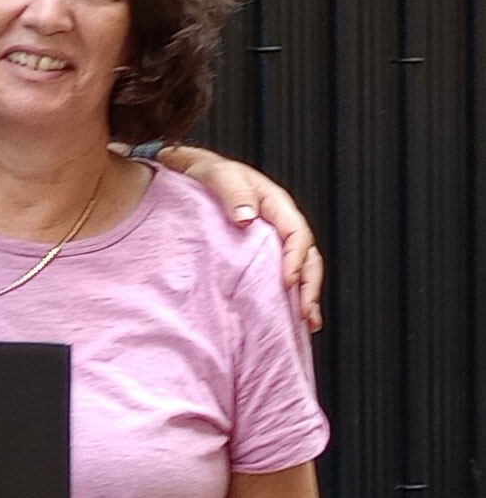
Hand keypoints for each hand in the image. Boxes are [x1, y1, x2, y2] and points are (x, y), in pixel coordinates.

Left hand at [157, 144, 323, 330]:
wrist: (189, 174)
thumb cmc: (205, 173)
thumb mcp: (217, 175)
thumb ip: (232, 193)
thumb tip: (245, 218)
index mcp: (276, 205)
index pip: (296, 234)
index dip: (296, 258)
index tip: (287, 281)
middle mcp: (279, 224)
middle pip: (306, 257)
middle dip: (309, 286)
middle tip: (306, 314)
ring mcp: (271, 241)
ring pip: (299, 269)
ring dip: (304, 296)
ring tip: (307, 324)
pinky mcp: (258, 255)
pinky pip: (278, 275)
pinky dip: (286, 296)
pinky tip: (287, 318)